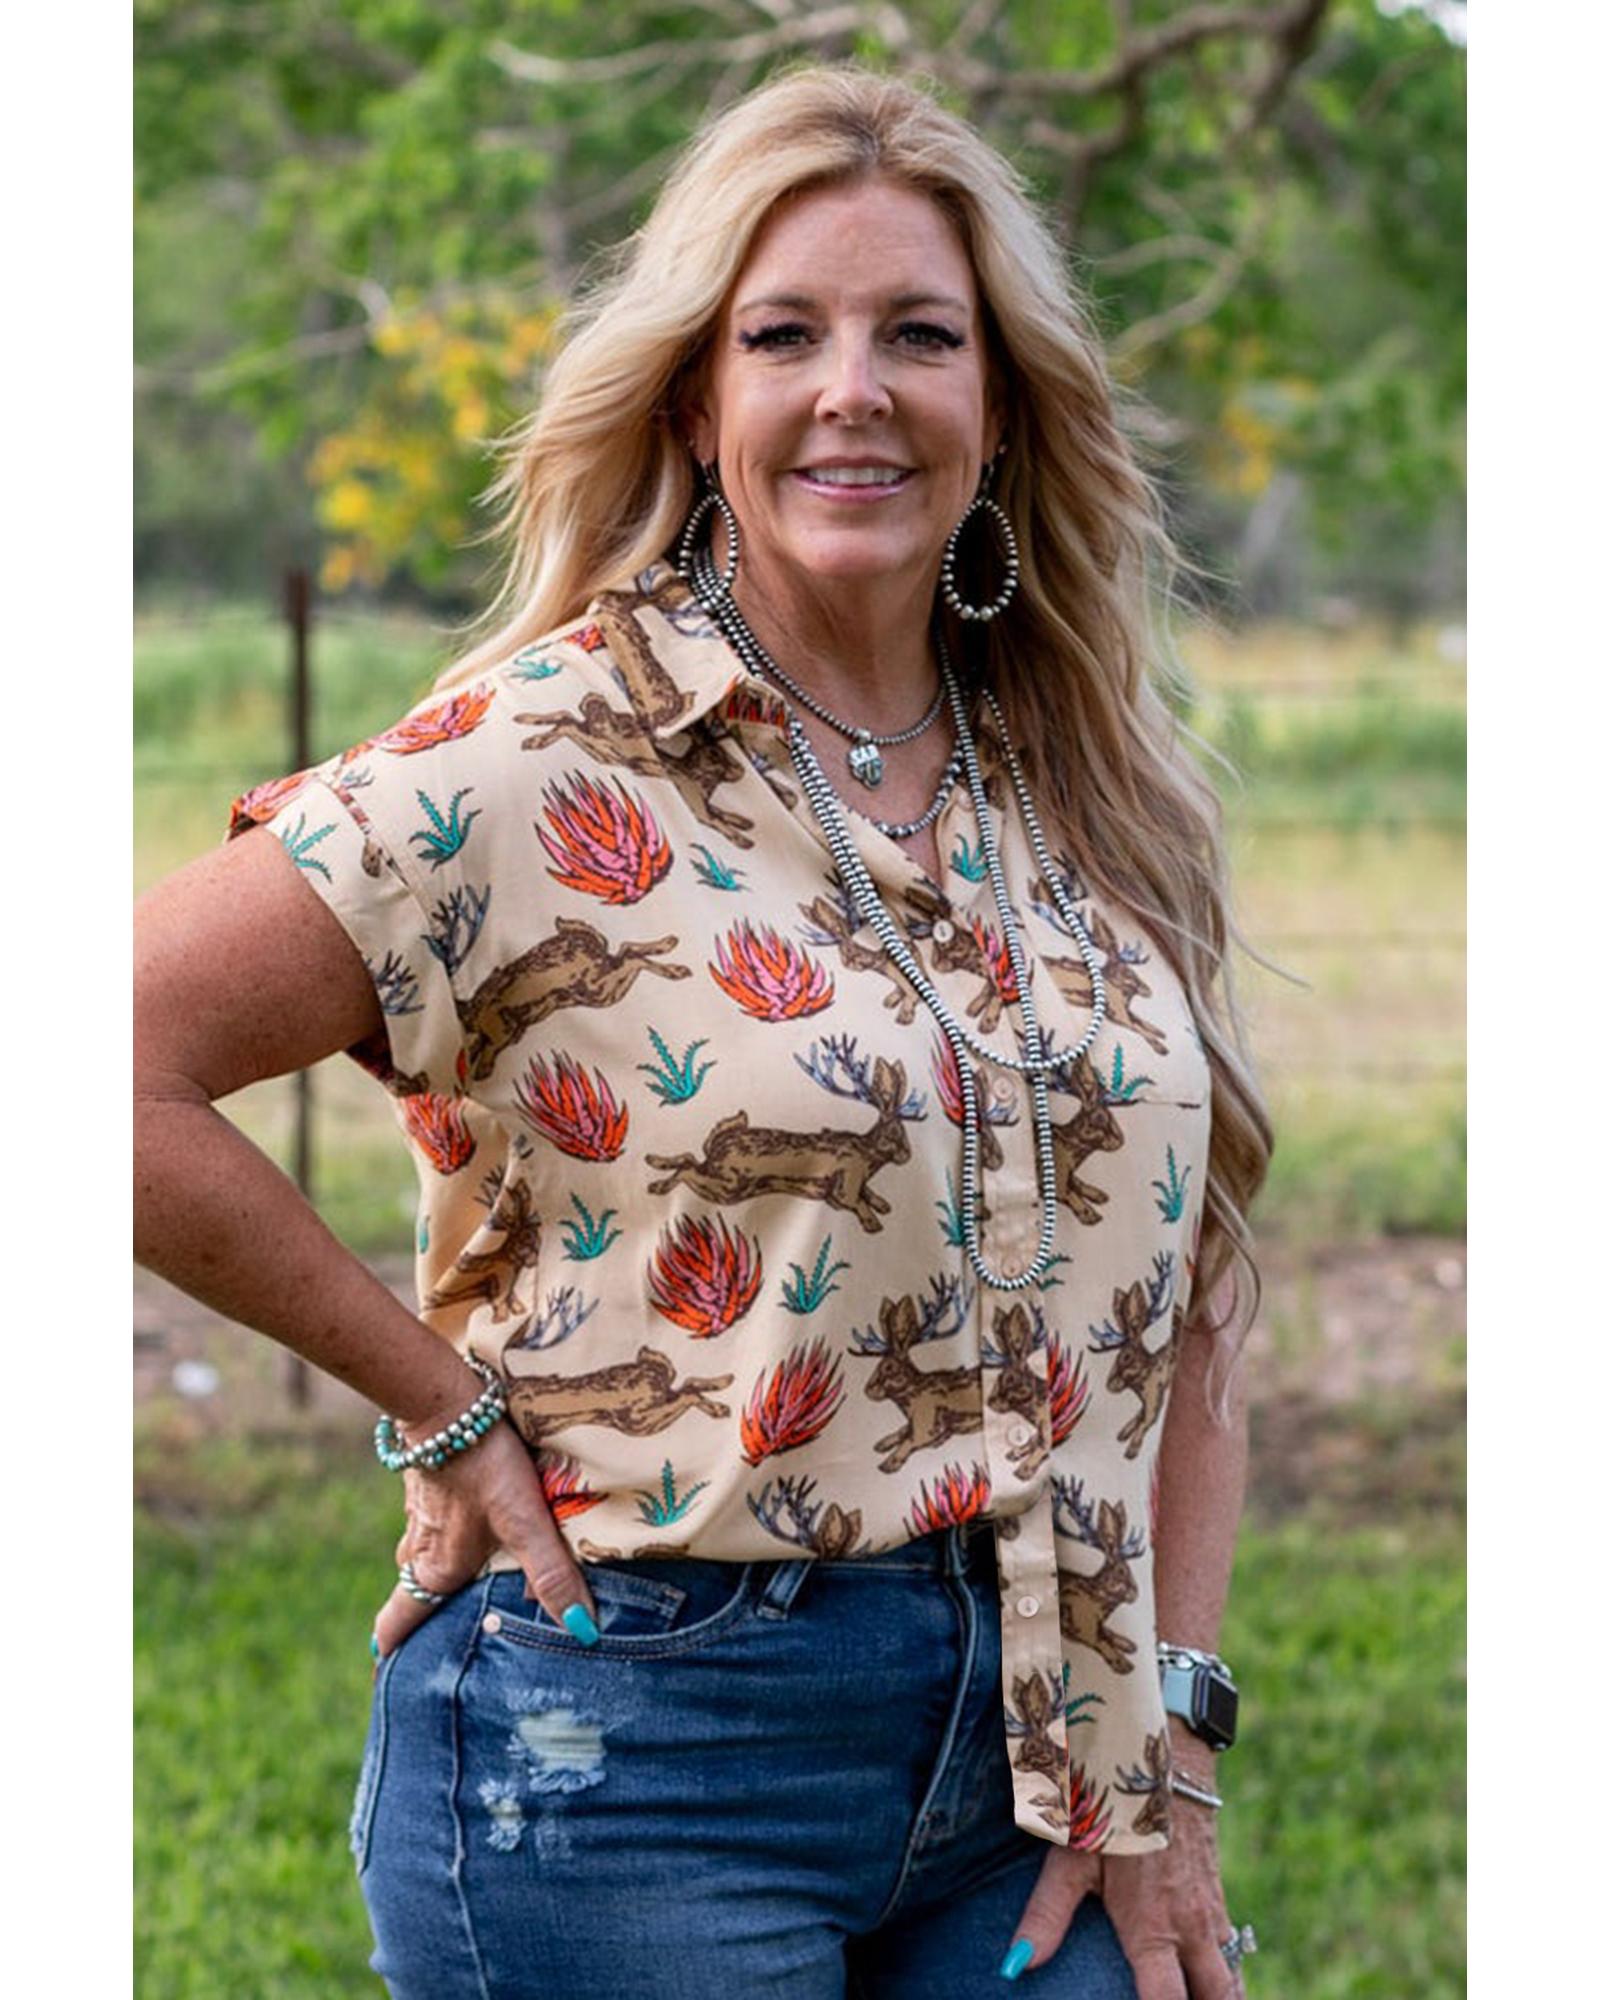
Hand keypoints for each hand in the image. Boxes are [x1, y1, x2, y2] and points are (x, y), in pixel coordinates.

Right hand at [371, 1416, 598, 1658]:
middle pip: (411, 1596)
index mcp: (434, 1570)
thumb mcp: (525, 1523)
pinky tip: (472, 1528)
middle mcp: (419, 1548)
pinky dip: (444, 1539)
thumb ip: (552, 1575)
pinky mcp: (428, 1484)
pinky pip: (432, 1525)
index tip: (385, 1683)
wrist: (448, 1400)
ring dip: (435, 1578)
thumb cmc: (484, 1466)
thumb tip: (582, 1631)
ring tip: (464, 1591)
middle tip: (439, 1645)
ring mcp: (420, 1514)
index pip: (396, 1625)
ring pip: (420, 1558)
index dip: (391, 1656)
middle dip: (421, 1622)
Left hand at [1002, 1791, 1244, 1996]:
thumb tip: (1015, 1965)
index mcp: (1152, 1929)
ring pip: (1231, 1983)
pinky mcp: (1218, 1900)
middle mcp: (1190, 1929)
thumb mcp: (1072, 1860)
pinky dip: (1226, 1979)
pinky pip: (1233, 1954)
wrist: (1166, 1760)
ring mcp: (1211, 1916)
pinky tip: (1207, 1985)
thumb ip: (1047, 1915)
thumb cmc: (1111, 1811)